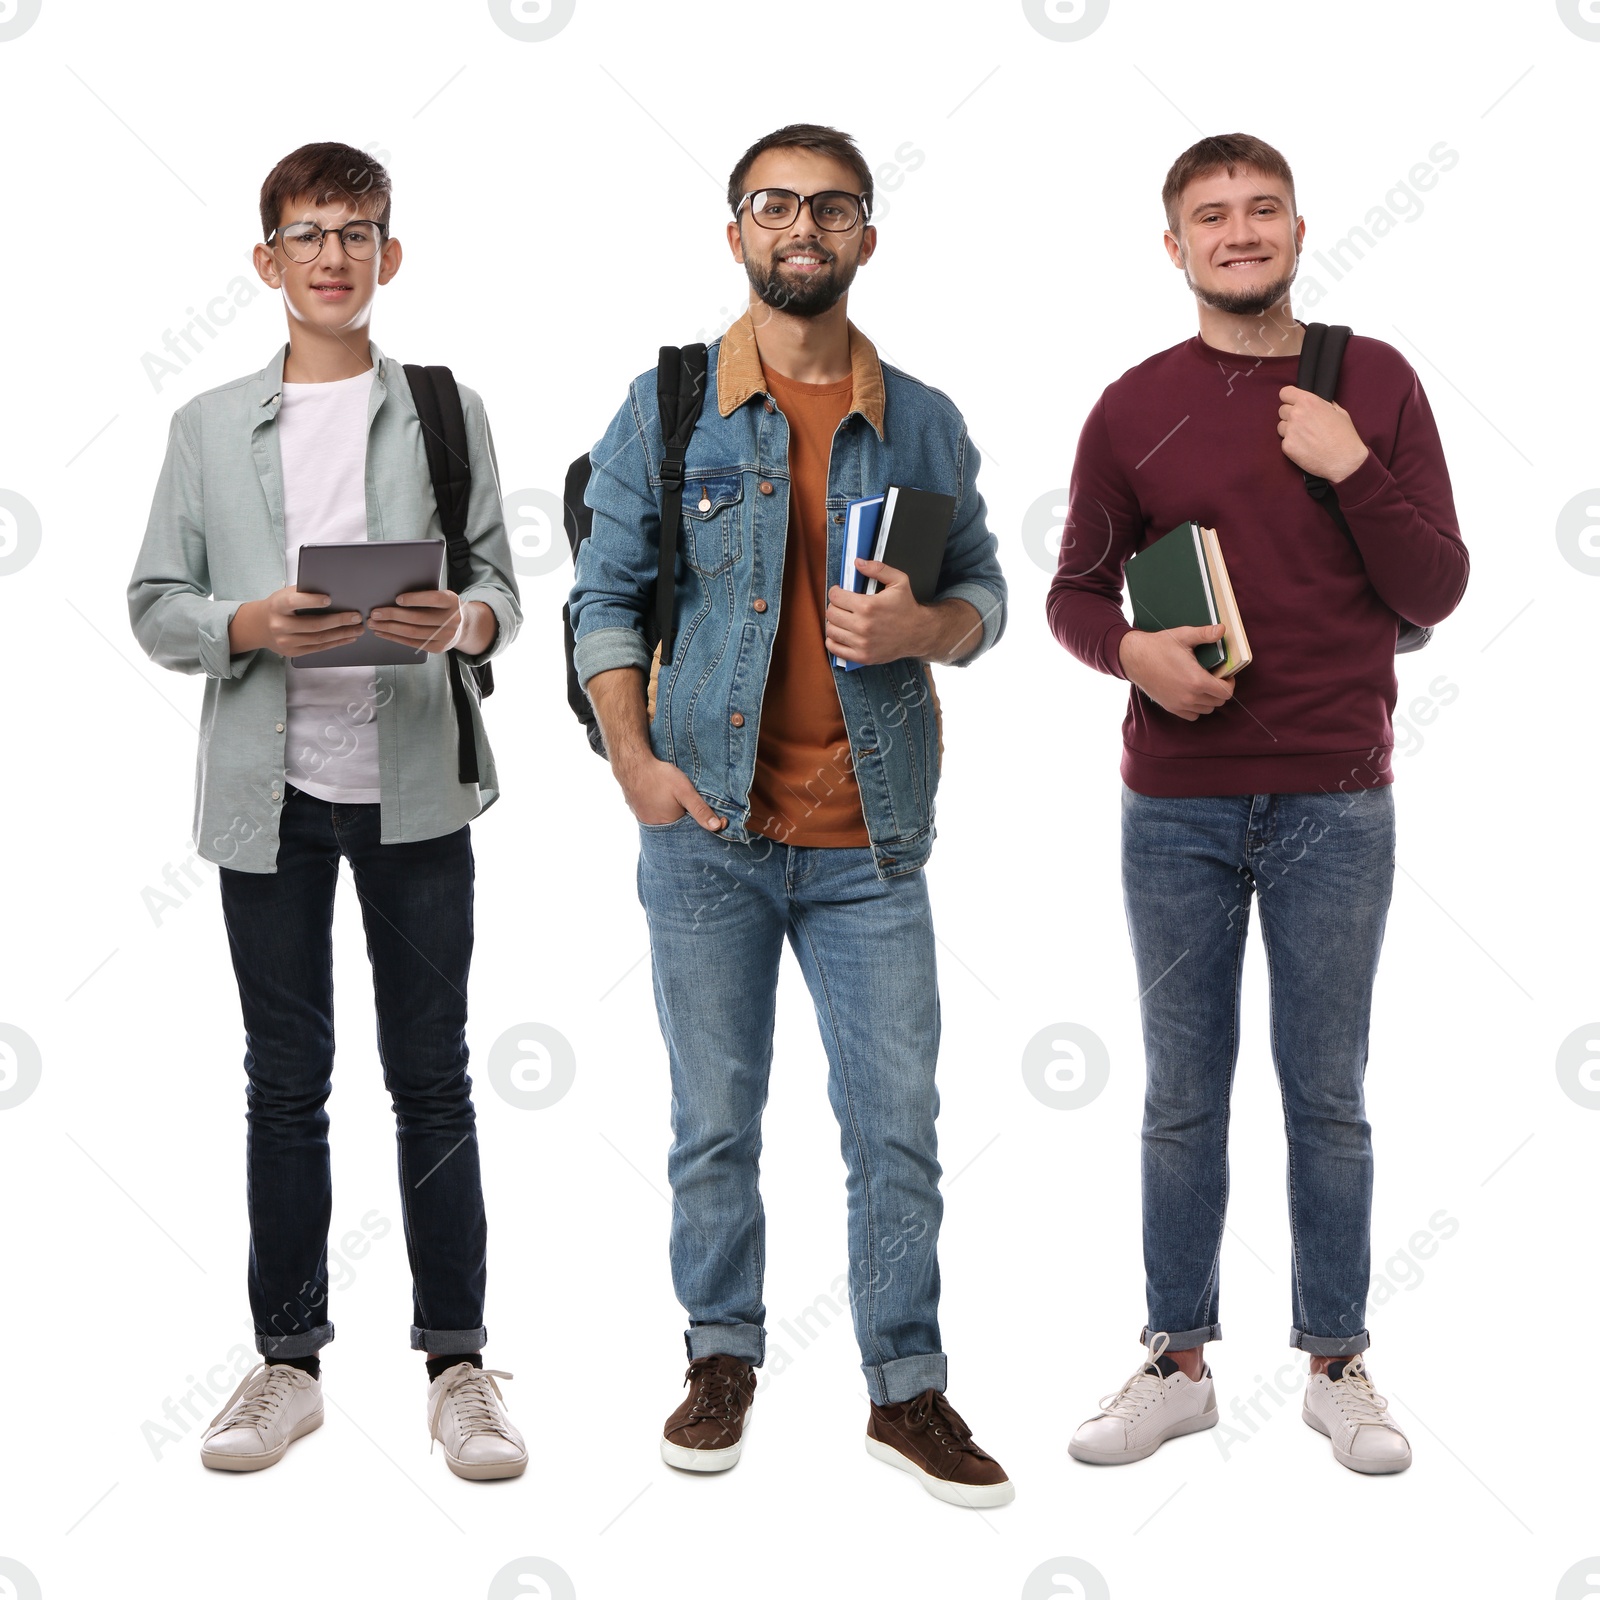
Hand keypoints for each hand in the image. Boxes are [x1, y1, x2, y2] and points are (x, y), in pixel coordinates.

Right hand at [230, 586, 364, 658]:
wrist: (259, 626)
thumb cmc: (279, 606)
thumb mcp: (285, 595)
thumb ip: (304, 593)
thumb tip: (334, 591)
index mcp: (277, 606)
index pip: (294, 602)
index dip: (311, 601)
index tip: (329, 599)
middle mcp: (280, 625)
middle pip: (313, 625)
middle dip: (339, 621)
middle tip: (356, 617)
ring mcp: (285, 641)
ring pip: (319, 639)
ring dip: (342, 634)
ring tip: (358, 628)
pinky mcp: (292, 652)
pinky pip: (318, 648)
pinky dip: (336, 642)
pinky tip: (348, 637)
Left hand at [368, 589, 469, 652]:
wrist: (463, 625)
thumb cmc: (444, 606)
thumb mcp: (441, 596)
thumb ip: (425, 595)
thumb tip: (393, 597)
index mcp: (451, 601)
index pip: (433, 599)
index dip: (415, 599)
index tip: (397, 599)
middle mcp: (451, 620)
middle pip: (418, 618)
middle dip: (392, 615)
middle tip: (375, 613)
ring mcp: (446, 636)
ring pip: (412, 633)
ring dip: (389, 628)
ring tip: (374, 624)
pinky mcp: (438, 648)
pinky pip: (412, 643)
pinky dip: (395, 638)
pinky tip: (383, 632)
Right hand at [616, 752, 724, 830]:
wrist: (632, 764)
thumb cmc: (659, 776)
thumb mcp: (685, 792)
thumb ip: (701, 810)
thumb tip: (717, 827)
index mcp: (669, 825)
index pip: (691, 830)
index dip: (702, 821)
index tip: (712, 812)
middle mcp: (655, 827)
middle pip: (677, 827)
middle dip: (686, 817)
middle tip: (688, 801)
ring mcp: (644, 819)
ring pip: (665, 820)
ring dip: (673, 813)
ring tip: (675, 800)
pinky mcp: (637, 810)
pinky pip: (654, 815)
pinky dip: (660, 809)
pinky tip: (662, 799)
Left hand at [825, 560, 930, 664]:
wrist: (918, 634)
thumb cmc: (907, 608)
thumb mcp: (899, 581)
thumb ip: (878, 569)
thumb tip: (858, 563)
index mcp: (868, 606)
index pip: (835, 597)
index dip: (836, 591)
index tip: (839, 592)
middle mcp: (863, 626)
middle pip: (831, 613)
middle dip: (835, 606)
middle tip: (842, 605)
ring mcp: (861, 643)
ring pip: (831, 630)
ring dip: (834, 623)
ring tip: (843, 619)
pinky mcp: (862, 656)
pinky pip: (835, 648)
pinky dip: (833, 640)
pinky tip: (841, 633)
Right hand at [1119, 624, 1234, 720]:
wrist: (1134, 657)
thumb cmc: (1158, 646)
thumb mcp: (1183, 636)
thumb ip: (1205, 634)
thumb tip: (1222, 629)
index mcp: (1197, 680)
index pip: (1226, 692)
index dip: (1230, 683)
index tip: (1226, 675)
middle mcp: (1190, 696)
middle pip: (1218, 702)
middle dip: (1220, 690)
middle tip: (1215, 677)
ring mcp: (1179, 704)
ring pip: (1206, 709)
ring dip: (1209, 699)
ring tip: (1203, 685)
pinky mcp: (1170, 707)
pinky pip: (1192, 715)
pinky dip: (1196, 707)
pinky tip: (1192, 694)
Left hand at [1277, 385, 1368, 482]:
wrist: (1344, 460)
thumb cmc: (1344, 436)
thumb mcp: (1338, 411)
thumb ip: (1322, 404)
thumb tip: (1317, 402)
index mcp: (1308, 401)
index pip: (1285, 392)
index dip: (1289, 398)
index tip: (1293, 403)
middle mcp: (1296, 414)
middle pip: (1282, 410)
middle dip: (1291, 415)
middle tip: (1304, 424)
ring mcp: (1290, 431)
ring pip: (1281, 426)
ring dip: (1289, 430)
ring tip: (1306, 437)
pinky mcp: (1287, 446)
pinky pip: (1284, 441)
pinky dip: (1292, 444)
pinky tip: (1305, 447)